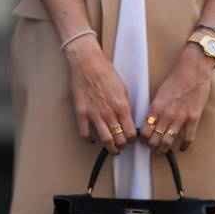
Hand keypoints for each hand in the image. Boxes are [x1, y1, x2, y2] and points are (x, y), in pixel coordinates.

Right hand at [65, 36, 136, 153]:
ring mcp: (95, 114)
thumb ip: (126, 106)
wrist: (87, 64)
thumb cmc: (106, 73)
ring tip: (112, 149)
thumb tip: (128, 120)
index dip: (132, 139)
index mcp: (122, 107)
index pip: (131, 132)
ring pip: (105, 140)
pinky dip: (89, 139)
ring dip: (110, 148)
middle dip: (122, 145)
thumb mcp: (123, 89)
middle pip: (119, 139)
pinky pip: (85, 133)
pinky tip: (93, 139)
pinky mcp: (82, 113)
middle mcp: (109, 113)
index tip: (131, 139)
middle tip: (122, 145)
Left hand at [139, 42, 214, 154]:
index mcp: (156, 107)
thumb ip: (155, 108)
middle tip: (152, 148)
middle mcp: (167, 115)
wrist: (194, 70)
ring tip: (162, 151)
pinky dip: (184, 146)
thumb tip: (150, 121)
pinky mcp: (194, 119)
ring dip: (164, 149)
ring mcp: (181, 118)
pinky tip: (181, 148)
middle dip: (152, 146)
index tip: (144, 140)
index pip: (145, 130)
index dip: (143, 138)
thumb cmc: (176, 78)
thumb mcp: (159, 93)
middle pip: (155, 139)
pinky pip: (188, 138)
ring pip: (168, 142)